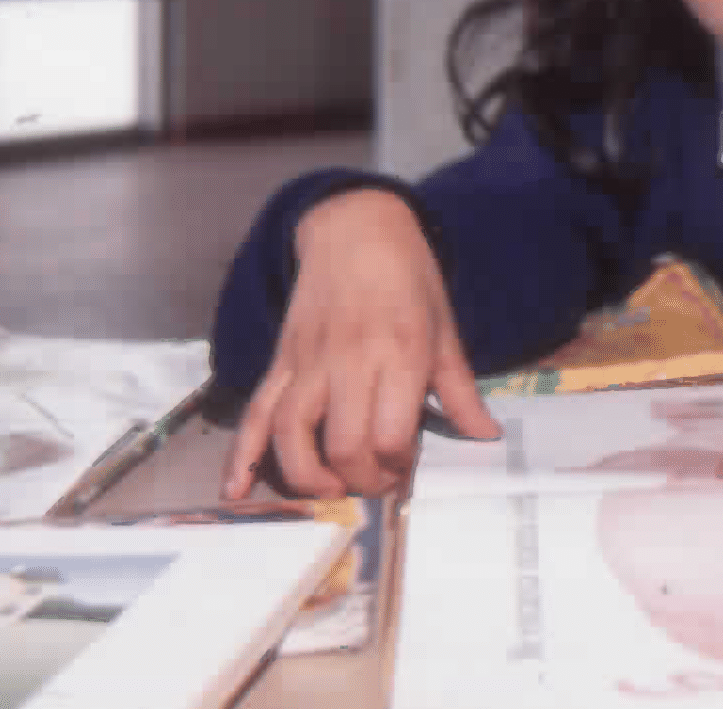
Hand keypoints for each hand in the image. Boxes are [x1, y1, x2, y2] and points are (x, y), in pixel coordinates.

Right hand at [223, 190, 498, 499]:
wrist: (355, 230)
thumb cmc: (410, 279)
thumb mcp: (446, 330)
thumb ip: (461, 390)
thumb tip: (486, 436)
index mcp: (400, 354)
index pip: (391, 434)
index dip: (399, 465)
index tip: (407, 468)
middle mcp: (350, 362)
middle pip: (344, 444)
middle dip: (361, 481)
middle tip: (375, 485)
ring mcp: (308, 362)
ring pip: (293, 434)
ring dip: (307, 477)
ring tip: (328, 492)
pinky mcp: (279, 361)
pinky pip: (255, 413)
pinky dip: (242, 455)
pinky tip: (235, 491)